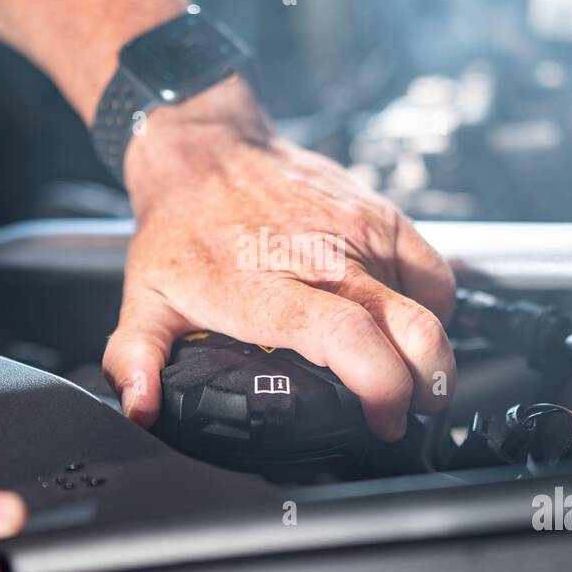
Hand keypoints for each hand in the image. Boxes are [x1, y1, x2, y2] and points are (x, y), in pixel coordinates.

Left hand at [102, 81, 456, 440]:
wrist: (208, 151)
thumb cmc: (184, 225)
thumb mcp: (145, 299)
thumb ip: (136, 360)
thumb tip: (140, 408)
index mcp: (268, 289)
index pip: (348, 340)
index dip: (381, 390)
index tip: (381, 420)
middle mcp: (323, 260)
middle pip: (411, 329)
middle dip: (427, 388)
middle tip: (406, 412)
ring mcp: (359, 234)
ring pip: (430, 307)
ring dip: (429, 353)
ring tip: (407, 376)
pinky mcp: (381, 215)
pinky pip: (435, 272)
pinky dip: (436, 308)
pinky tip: (411, 326)